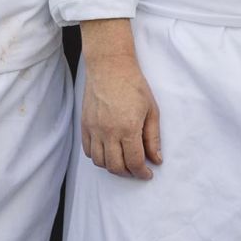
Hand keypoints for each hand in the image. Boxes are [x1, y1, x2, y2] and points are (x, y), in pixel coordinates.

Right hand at [79, 20, 163, 180]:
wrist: (110, 66)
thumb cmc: (134, 85)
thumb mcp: (151, 110)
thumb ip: (153, 137)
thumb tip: (156, 159)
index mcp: (127, 129)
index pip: (134, 162)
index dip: (142, 173)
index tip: (148, 174)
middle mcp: (108, 132)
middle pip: (115, 167)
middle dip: (128, 173)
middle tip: (137, 170)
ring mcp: (94, 129)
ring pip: (100, 162)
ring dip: (113, 167)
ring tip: (123, 162)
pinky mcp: (84, 125)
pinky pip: (88, 151)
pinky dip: (98, 157)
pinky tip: (108, 153)